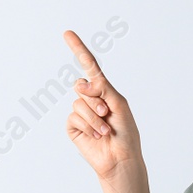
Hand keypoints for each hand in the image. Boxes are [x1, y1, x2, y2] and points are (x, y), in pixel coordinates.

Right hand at [61, 30, 141, 180]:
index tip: (67, 33)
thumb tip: (81, 85)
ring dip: (94, 117)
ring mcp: (81, 113)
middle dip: (94, 98)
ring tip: (105, 129)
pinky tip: (96, 135)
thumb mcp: (119, 104)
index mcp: (104, 91)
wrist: (120, 159)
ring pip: (78, 103)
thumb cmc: (126, 132)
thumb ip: (102, 89)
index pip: (89, 67)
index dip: (78, 49)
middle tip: (106, 113)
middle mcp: (90, 99)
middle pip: (80, 85)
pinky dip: (87, 125)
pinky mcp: (73, 127)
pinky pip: (73, 117)